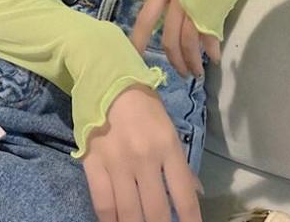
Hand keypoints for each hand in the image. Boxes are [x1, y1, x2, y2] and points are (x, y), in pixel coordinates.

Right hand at [82, 82, 204, 221]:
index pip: (183, 193)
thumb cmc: (143, 104)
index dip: (190, 219)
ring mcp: (117, 163)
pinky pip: (103, 203)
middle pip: (156, 210)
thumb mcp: (168, 128)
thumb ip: (179, 162)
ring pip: (129, 213)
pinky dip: (111, 221)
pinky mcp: (93, 165)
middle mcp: (144, 158)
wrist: (107, 81)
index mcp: (167, 145)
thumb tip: (196, 191)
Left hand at [130, 0, 220, 77]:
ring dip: (192, 61)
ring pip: (188, 41)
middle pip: (169, 37)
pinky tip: (213, 57)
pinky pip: (209, 35)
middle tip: (181, 72)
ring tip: (197, 71)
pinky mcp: (216, 7)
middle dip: (173, 59)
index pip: (146, 18)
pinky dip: (211, 49)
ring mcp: (197, 2)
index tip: (133, 58)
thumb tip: (176, 10)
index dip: (138, 41)